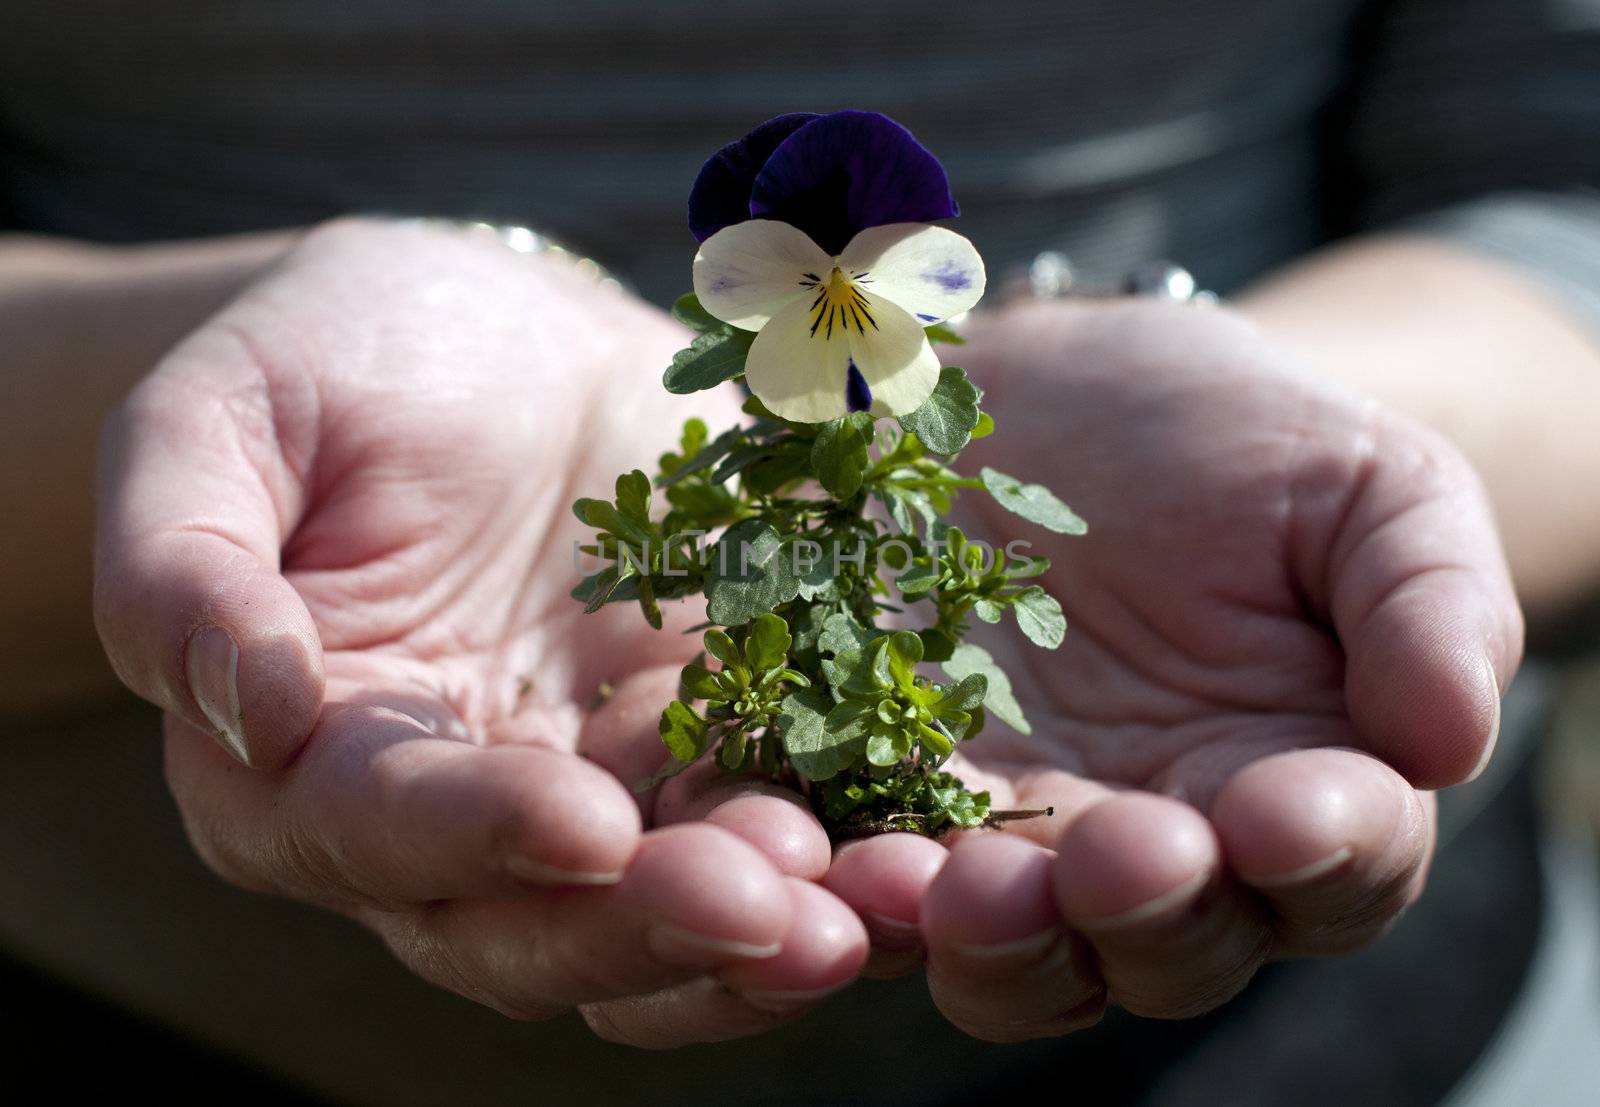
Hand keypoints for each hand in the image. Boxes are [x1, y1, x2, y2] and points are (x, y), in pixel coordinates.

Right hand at [94, 219, 865, 1046]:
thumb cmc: (336, 361)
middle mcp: (458, 813)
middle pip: (537, 922)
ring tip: (870, 906)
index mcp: (315, 758)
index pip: (379, 831)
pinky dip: (848, 850)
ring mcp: (600, 788)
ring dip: (770, 924)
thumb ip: (180, 566)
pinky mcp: (714, 742)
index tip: (583, 823)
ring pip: (671, 908)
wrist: (496, 336)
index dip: (473, 837)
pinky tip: (921, 849)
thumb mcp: (218, 422)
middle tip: (771, 904)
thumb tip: (239, 708)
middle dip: (652, 925)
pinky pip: (779, 819)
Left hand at [818, 298, 1521, 1039]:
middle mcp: (1146, 842)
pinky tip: (813, 843)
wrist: (1057, 389)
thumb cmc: (1237, 442)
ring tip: (938, 883)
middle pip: (1153, 942)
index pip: (1332, 864)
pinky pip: (851, 853)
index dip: (1319, 854)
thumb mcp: (1366, 488)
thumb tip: (1447, 738)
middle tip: (1107, 862)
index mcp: (1292, 788)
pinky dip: (832, 869)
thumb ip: (1428, 603)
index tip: (1280, 813)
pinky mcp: (869, 780)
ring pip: (998, 940)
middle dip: (1132, 915)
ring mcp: (999, 826)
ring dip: (974, 932)